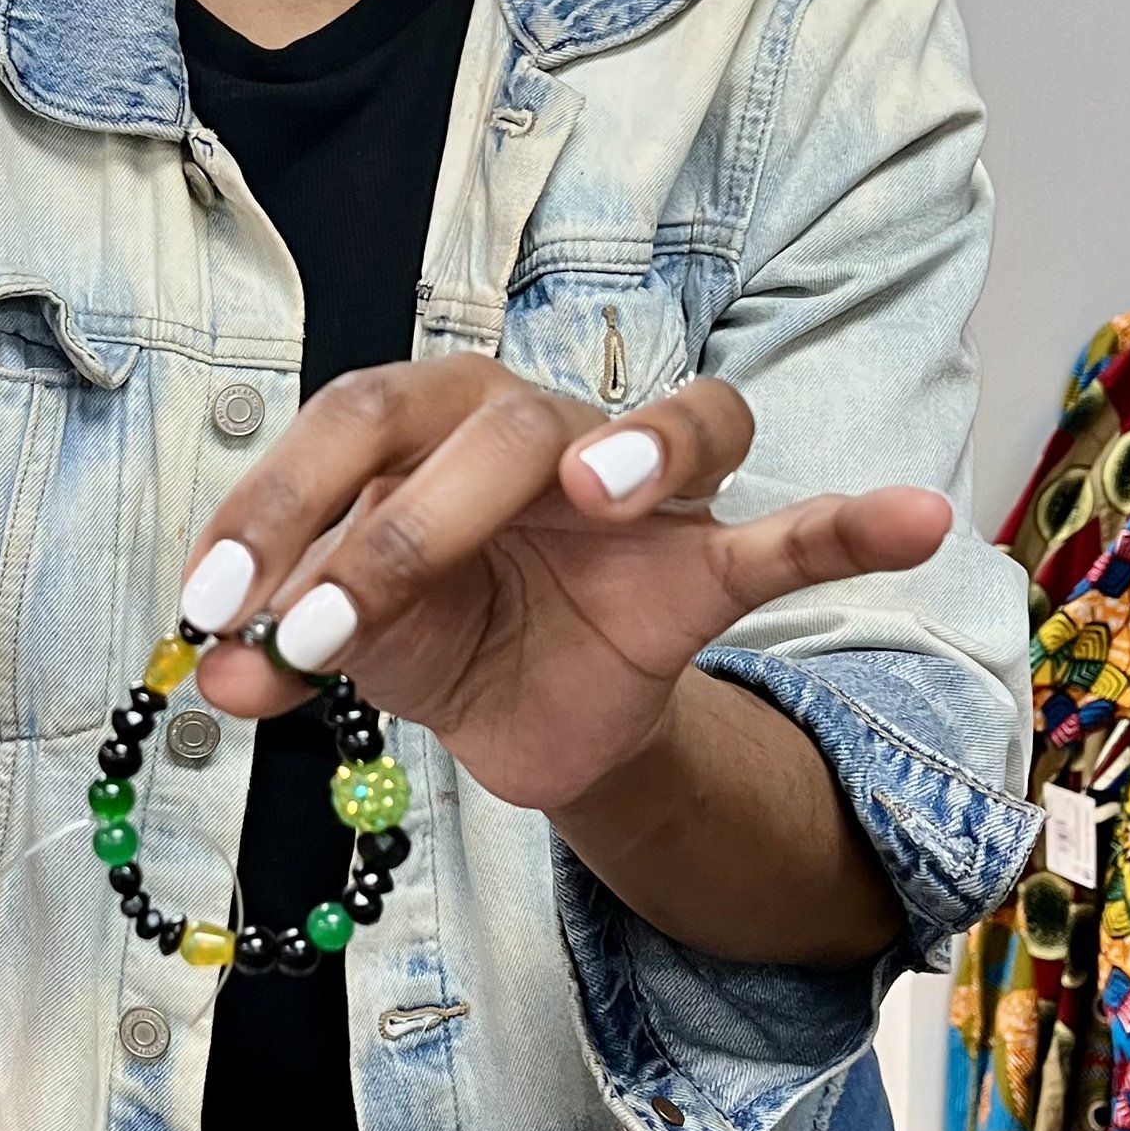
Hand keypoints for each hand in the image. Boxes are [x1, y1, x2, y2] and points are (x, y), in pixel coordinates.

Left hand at [178, 361, 948, 816]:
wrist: (526, 710)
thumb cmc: (431, 627)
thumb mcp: (348, 646)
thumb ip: (287, 650)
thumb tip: (217, 679)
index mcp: (430, 420)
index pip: (353, 423)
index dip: (275, 505)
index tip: (212, 602)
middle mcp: (538, 426)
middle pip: (490, 428)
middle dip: (398, 531)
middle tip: (325, 633)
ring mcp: (636, 491)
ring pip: (667, 428)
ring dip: (636, 448)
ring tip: (595, 494)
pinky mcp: (705, 568)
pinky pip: (791, 535)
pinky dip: (853, 523)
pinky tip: (917, 520)